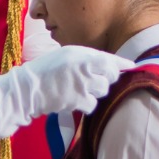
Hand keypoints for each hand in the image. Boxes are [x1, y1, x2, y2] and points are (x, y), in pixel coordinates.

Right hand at [0, 46, 132, 137]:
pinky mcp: (77, 100)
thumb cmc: (46, 70)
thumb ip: (88, 58)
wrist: (27, 88)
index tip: (131, 67)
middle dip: (106, 79)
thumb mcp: (66, 55)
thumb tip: (111, 64)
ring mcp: (82, 84)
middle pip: (111, 76)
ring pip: (102, 90)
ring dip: (95, 92)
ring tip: (80, 89)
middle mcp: (85, 67)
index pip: (111, 60)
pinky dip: (86, 104)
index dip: (123, 65)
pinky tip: (75, 99)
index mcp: (83, 54)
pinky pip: (92, 104)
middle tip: (93, 80)